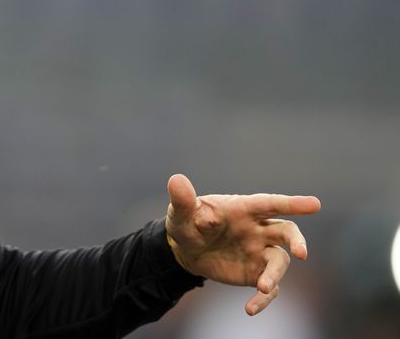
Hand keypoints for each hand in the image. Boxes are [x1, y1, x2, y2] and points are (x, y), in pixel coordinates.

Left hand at [164, 174, 320, 315]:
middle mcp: (258, 229)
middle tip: (301, 253)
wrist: (185, 248)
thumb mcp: (181, 212)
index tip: (315, 204)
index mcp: (243, 208)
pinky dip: (263, 299)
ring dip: (275, 274)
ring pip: (279, 261)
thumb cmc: (188, 222)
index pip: (269, 203)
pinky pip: (269, 288)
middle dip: (297, 240)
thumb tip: (176, 180)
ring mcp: (259, 251)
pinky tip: (250, 309)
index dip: (292, 203)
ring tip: (263, 287)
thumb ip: (182, 199)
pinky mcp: (255, 273)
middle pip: (286, 232)